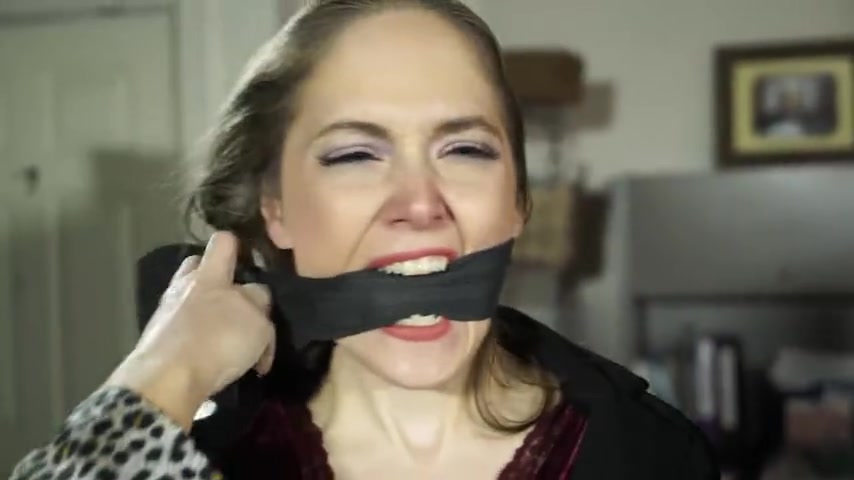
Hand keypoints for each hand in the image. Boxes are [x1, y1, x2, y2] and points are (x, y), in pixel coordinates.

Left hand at [107, 231, 275, 429]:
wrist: (167, 380)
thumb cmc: (218, 343)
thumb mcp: (258, 325)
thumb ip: (260, 307)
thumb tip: (255, 304)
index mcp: (210, 275)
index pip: (225, 242)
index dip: (241, 247)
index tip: (253, 263)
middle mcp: (185, 285)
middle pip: (199, 266)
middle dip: (217, 277)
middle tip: (236, 301)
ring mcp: (166, 311)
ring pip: (190, 299)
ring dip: (207, 311)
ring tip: (227, 337)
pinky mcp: (157, 338)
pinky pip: (183, 328)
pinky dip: (197, 338)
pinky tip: (211, 358)